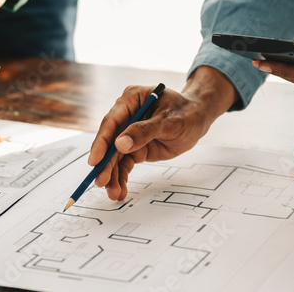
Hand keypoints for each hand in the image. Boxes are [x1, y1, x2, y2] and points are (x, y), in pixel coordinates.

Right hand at [88, 67, 236, 200]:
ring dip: (113, 175)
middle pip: (110, 142)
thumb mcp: (169, 122)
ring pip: (115, 156)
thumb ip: (144, 132)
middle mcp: (126, 116)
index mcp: (131, 99)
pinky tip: (120, 190)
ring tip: (114, 193)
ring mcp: (129, 133)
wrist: (198, 118)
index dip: (101, 142)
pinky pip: (124, 163)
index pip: (111, 122)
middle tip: (101, 182)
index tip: (95, 160)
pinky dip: (121, 177)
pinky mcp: (135, 147)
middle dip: (106, 164)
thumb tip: (120, 144)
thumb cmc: (186, 113)